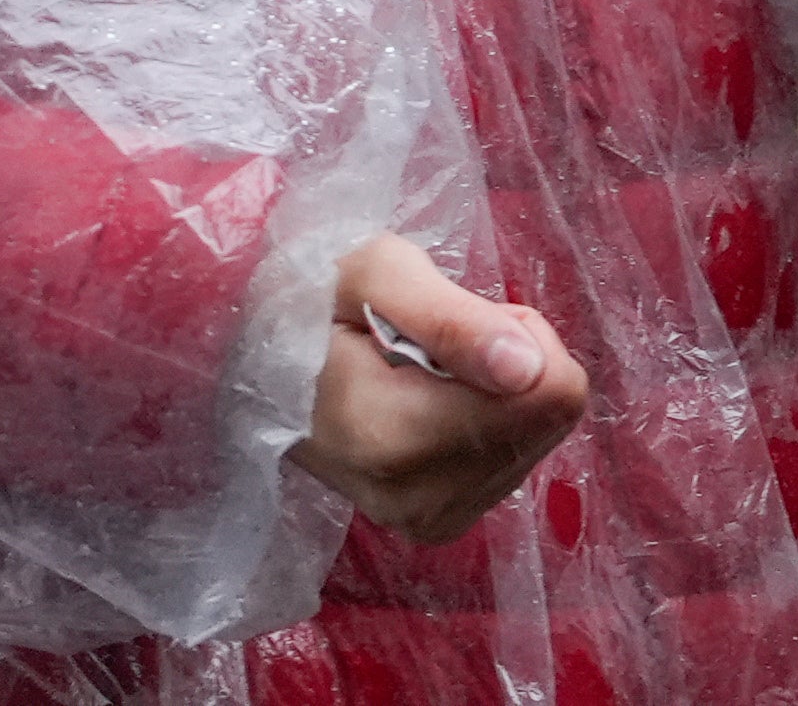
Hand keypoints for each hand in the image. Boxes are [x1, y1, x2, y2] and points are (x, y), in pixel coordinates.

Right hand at [285, 236, 588, 544]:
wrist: (248, 364)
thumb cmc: (307, 303)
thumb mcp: (372, 271)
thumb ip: (451, 317)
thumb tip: (528, 369)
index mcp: (394, 437)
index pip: (547, 394)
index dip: (518, 333)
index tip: (459, 316)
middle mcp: (419, 500)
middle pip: (548, 417)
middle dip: (510, 361)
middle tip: (436, 339)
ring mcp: (428, 520)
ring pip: (535, 440)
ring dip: (496, 391)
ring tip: (424, 370)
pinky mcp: (438, 526)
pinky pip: (511, 462)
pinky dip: (483, 422)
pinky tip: (429, 404)